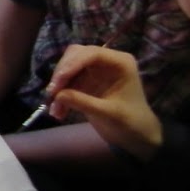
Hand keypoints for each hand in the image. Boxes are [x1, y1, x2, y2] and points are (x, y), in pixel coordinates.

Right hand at [46, 44, 163, 159]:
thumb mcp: (108, 113)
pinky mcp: (87, 81)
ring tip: (54, 110)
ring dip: (59, 87)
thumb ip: (83, 102)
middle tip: (52, 93)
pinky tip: (58, 113)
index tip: (57, 81)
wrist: (137, 136)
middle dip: (62, 74)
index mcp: (120, 63)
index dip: (72, 64)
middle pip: (76, 56)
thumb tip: (57, 95)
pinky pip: (68, 82)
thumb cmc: (130, 123)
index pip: (92, 54)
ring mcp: (96, 70)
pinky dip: (61, 95)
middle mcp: (107, 61)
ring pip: (68, 68)